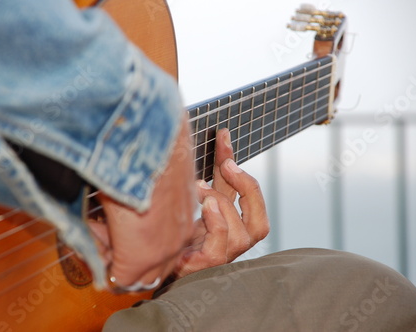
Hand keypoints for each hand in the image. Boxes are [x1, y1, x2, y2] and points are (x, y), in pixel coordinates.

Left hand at [90, 118, 195, 290]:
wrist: (156, 139)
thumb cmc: (124, 173)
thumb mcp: (98, 209)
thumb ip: (92, 238)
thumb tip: (85, 244)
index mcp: (140, 255)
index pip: (119, 281)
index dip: (102, 268)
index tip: (92, 250)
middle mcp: (166, 251)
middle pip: (142, 276)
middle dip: (122, 261)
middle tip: (104, 238)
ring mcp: (182, 234)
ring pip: (161, 260)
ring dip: (141, 248)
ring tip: (121, 224)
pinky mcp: (190, 217)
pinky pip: (174, 242)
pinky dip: (158, 235)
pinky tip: (141, 214)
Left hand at [174, 128, 268, 277]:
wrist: (155, 254)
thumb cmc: (182, 224)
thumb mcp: (204, 196)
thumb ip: (218, 174)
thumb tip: (224, 137)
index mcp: (237, 226)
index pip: (255, 206)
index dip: (246, 177)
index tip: (226, 146)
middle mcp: (234, 244)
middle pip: (260, 225)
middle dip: (247, 189)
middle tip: (227, 165)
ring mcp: (222, 257)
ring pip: (239, 235)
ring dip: (222, 204)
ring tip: (200, 188)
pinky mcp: (203, 265)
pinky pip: (219, 249)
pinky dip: (216, 224)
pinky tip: (203, 206)